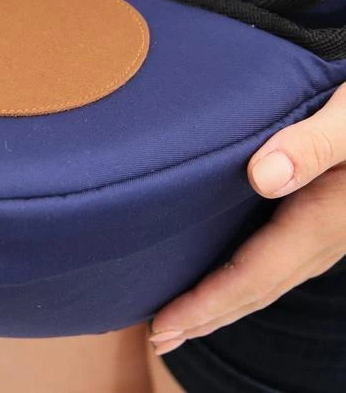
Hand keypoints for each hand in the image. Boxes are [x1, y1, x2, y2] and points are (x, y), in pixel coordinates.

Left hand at [148, 83, 345, 354]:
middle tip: (156, 336)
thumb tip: (263, 177)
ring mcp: (325, 233)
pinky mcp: (321, 220)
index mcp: (323, 219)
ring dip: (220, 304)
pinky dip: (241, 280)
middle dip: (204, 316)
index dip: (205, 304)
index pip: (253, 275)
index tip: (162, 325)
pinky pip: (275, 263)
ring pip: (265, 280)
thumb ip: (314, 146)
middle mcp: (324, 237)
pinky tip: (221, 276)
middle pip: (255, 289)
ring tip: (180, 319)